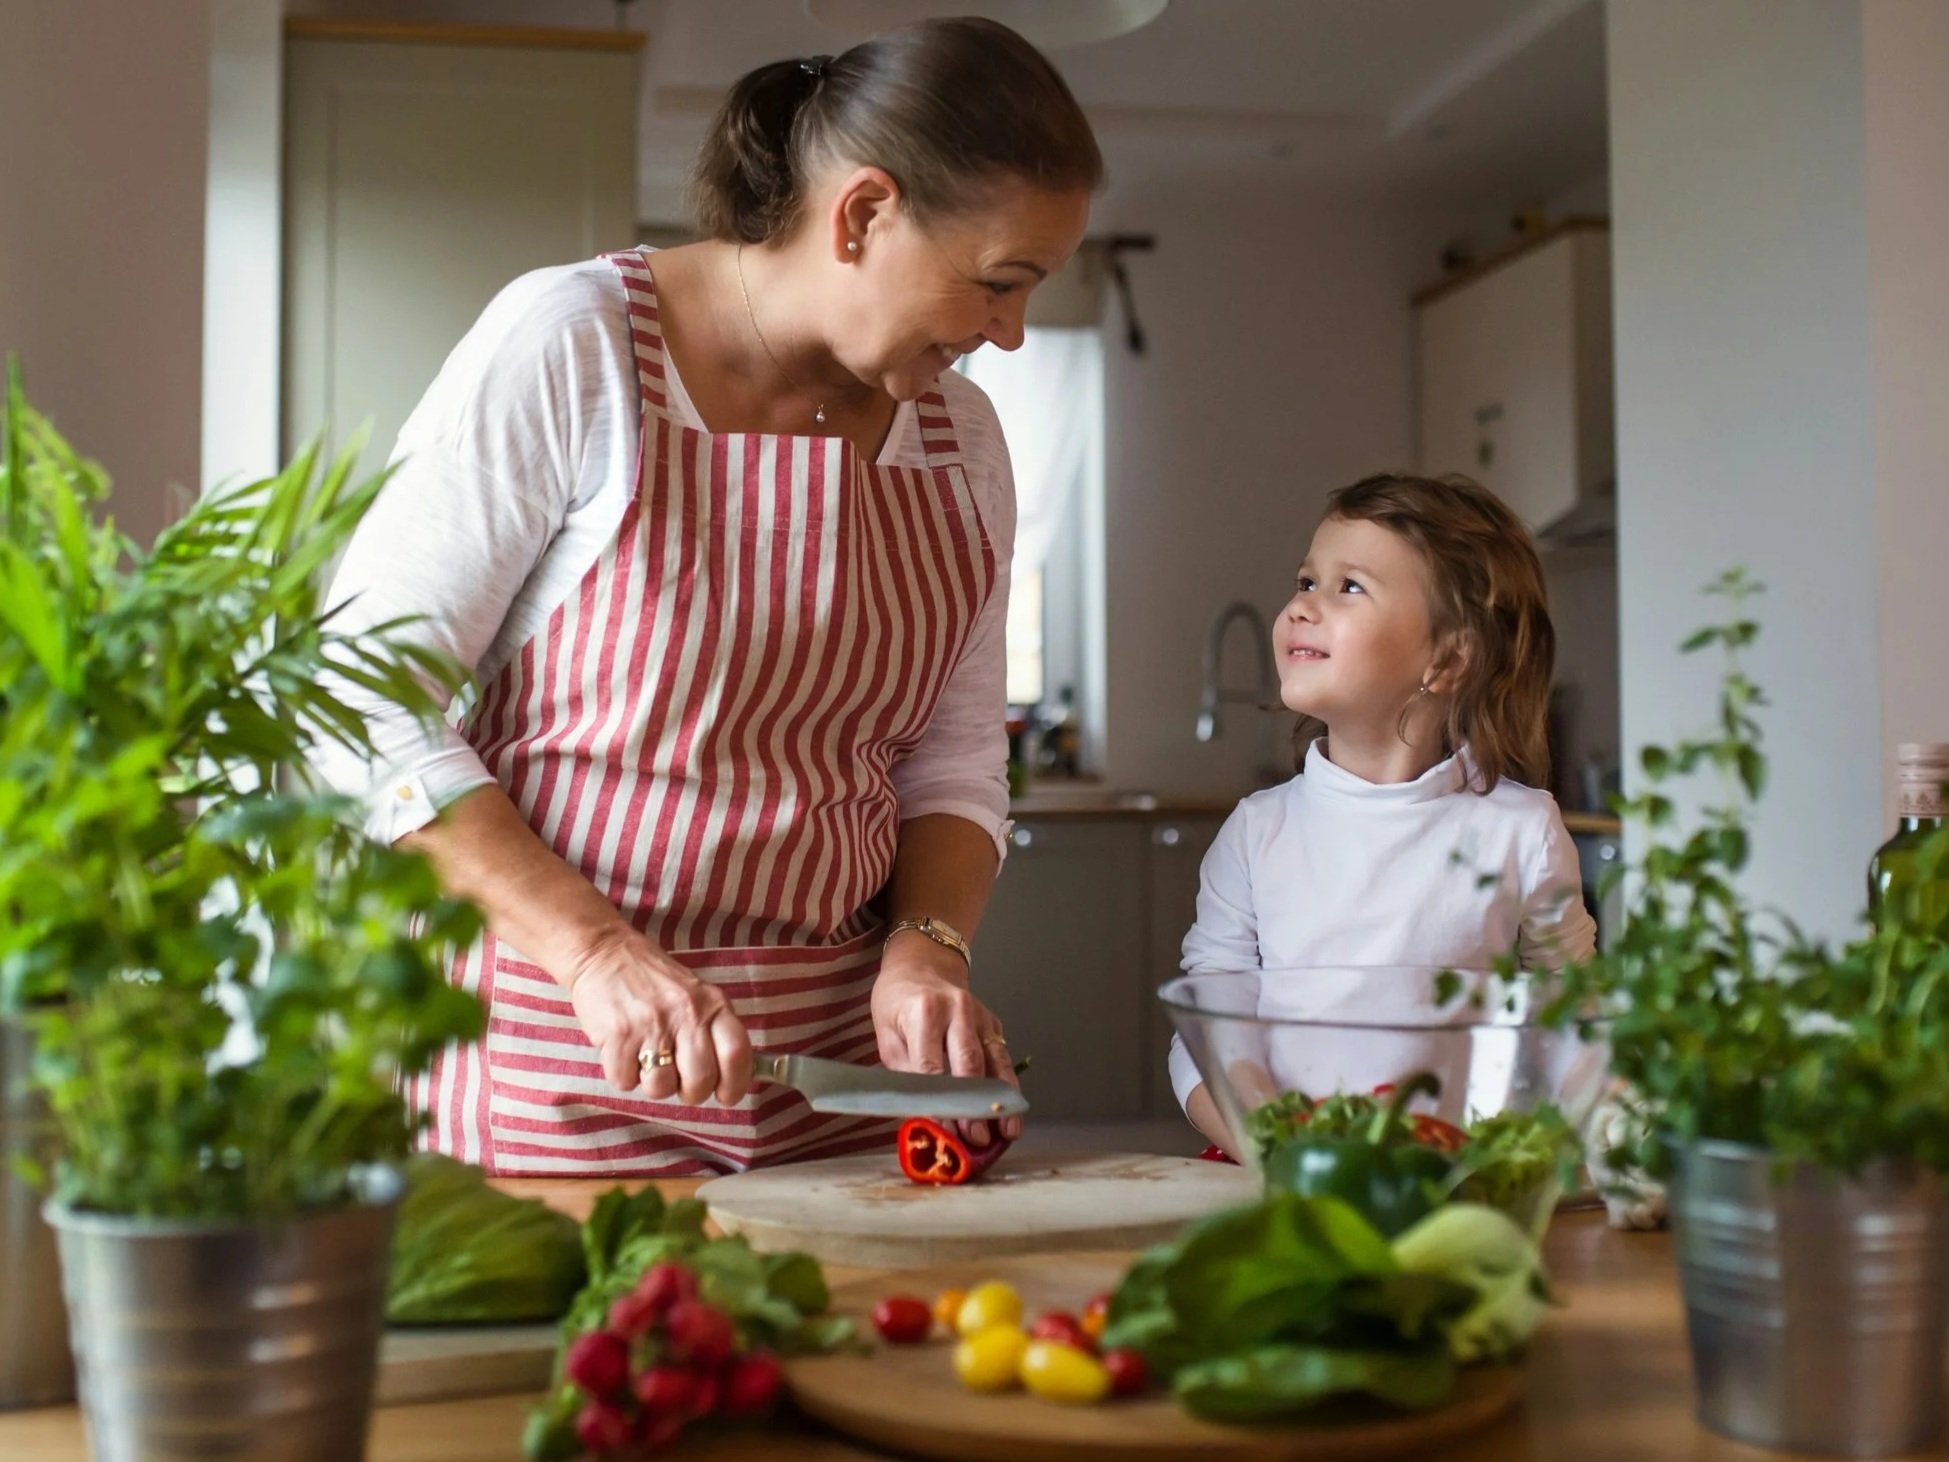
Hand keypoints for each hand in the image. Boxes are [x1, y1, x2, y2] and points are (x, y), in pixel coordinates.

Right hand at [563, 927, 754, 1106]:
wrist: (603, 953)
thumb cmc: (653, 981)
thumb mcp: (696, 995)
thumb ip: (714, 1031)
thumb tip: (732, 1078)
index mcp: (713, 1004)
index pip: (737, 1054)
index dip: (735, 1084)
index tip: (726, 1095)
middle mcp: (686, 1014)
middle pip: (701, 1080)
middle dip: (690, 1092)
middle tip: (679, 1080)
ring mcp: (652, 1025)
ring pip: (661, 1088)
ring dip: (653, 1083)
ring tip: (647, 1059)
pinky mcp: (618, 1035)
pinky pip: (625, 1081)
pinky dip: (622, 1074)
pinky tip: (623, 1052)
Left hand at [872, 931, 1021, 1145]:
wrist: (922, 963)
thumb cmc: (897, 1002)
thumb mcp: (886, 1033)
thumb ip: (902, 1073)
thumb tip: (919, 1114)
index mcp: (924, 1012)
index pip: (931, 1067)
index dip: (937, 1103)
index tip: (942, 1132)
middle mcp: (957, 1010)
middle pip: (968, 1064)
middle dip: (972, 1105)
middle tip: (974, 1139)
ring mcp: (980, 1016)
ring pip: (995, 1063)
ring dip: (999, 1101)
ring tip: (1005, 1132)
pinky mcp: (993, 1024)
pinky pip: (1003, 1059)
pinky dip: (1008, 1088)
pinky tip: (1010, 1112)